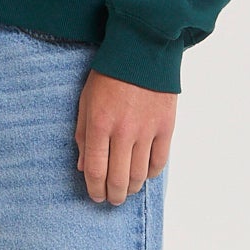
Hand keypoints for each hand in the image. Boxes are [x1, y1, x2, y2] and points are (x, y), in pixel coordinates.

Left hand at [75, 69, 174, 203]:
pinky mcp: (166, 127)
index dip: (94, 189)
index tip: (95, 195)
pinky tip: (144, 174)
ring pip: (139, 174)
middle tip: (111, 199)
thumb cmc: (110, 74)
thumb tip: (84, 167)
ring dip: (131, 188)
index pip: (96, 170)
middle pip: (117, 178)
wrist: (142, 50)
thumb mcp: (86, 101)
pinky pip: (159, 161)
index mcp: (99, 124)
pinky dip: (150, 173)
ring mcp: (147, 130)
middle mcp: (123, 131)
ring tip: (126, 190)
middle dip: (113, 195)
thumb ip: (83, 135)